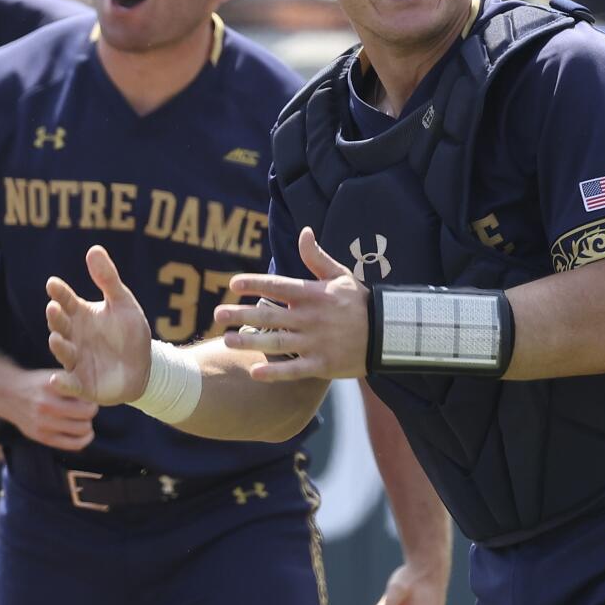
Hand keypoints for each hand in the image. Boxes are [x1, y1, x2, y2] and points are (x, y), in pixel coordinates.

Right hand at [0, 367, 97, 451]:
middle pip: (87, 412)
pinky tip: (86, 432)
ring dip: (88, 423)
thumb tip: (98, 392)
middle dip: (91, 408)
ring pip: (83, 428)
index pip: (85, 392)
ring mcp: (44, 423)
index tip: (90, 393)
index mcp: (52, 385)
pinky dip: (85, 439)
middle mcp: (47, 404)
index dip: (93, 393)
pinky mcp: (42, 437)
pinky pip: (74, 444)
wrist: (8, 395)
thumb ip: (73, 380)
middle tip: (88, 405)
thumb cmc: (37, 384)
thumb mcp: (53, 375)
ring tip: (83, 417)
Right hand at [45, 245, 153, 407]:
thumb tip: (94, 249)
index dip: (60, 293)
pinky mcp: (82, 383)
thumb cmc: (129, 333)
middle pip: (61, 325)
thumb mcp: (122, 303)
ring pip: (64, 352)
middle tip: (53, 308)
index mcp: (81, 315)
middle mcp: (74, 336)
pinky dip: (62, 383)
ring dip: (58, 346)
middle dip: (56, 318)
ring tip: (55, 338)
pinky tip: (55, 380)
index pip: (67, 300)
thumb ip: (108, 278)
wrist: (145, 367)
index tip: (53, 284)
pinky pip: (70, 384)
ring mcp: (77, 360)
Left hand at [216, 227, 370, 381]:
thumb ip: (317, 257)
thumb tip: (304, 232)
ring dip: (250, 341)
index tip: (233, 284)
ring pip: (277, 342)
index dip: (254, 283)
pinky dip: (275, 372)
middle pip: (269, 314)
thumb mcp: (340, 275)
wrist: (387, 334)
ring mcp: (315, 343)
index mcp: (313, 294)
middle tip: (217, 313)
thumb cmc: (359, 302)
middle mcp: (310, 318)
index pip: (278, 286)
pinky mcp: (322, 364)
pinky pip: (294, 369)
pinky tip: (254, 372)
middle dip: (241, 313)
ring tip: (227, 340)